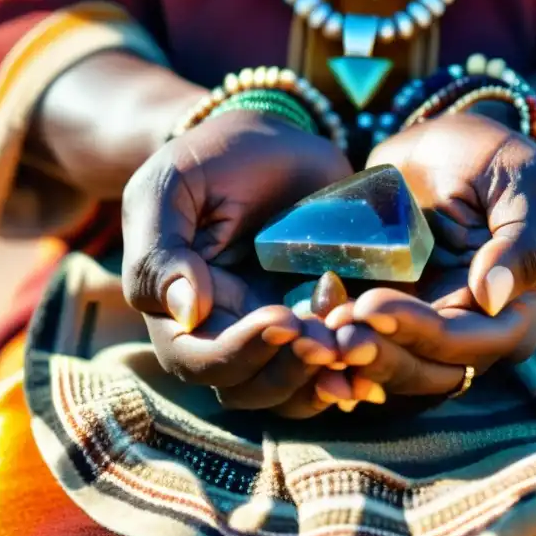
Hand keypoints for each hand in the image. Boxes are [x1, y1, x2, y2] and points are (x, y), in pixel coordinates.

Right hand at [122, 110, 352, 412]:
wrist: (270, 143)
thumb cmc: (209, 162)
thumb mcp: (169, 189)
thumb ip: (160, 250)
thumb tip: (185, 311)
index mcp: (181, 313)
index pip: (199, 360)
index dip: (239, 352)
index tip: (282, 319)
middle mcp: (227, 335)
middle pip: (249, 388)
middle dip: (291, 370)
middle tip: (327, 338)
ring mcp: (276, 336)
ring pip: (293, 392)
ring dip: (324, 378)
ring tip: (353, 344)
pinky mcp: (320, 325)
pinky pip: (334, 369)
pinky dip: (355, 369)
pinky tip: (375, 346)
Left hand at [326, 113, 535, 398]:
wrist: (448, 145)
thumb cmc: (498, 161)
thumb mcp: (526, 187)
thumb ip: (521, 243)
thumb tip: (493, 297)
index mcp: (513, 316)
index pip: (468, 343)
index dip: (419, 333)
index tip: (372, 307)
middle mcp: (470, 335)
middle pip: (425, 368)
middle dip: (378, 355)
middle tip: (334, 331)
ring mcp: (425, 328)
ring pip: (388, 365)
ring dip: (351, 357)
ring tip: (315, 333)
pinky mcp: (387, 313)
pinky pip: (361, 340)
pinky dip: (334, 340)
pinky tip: (307, 326)